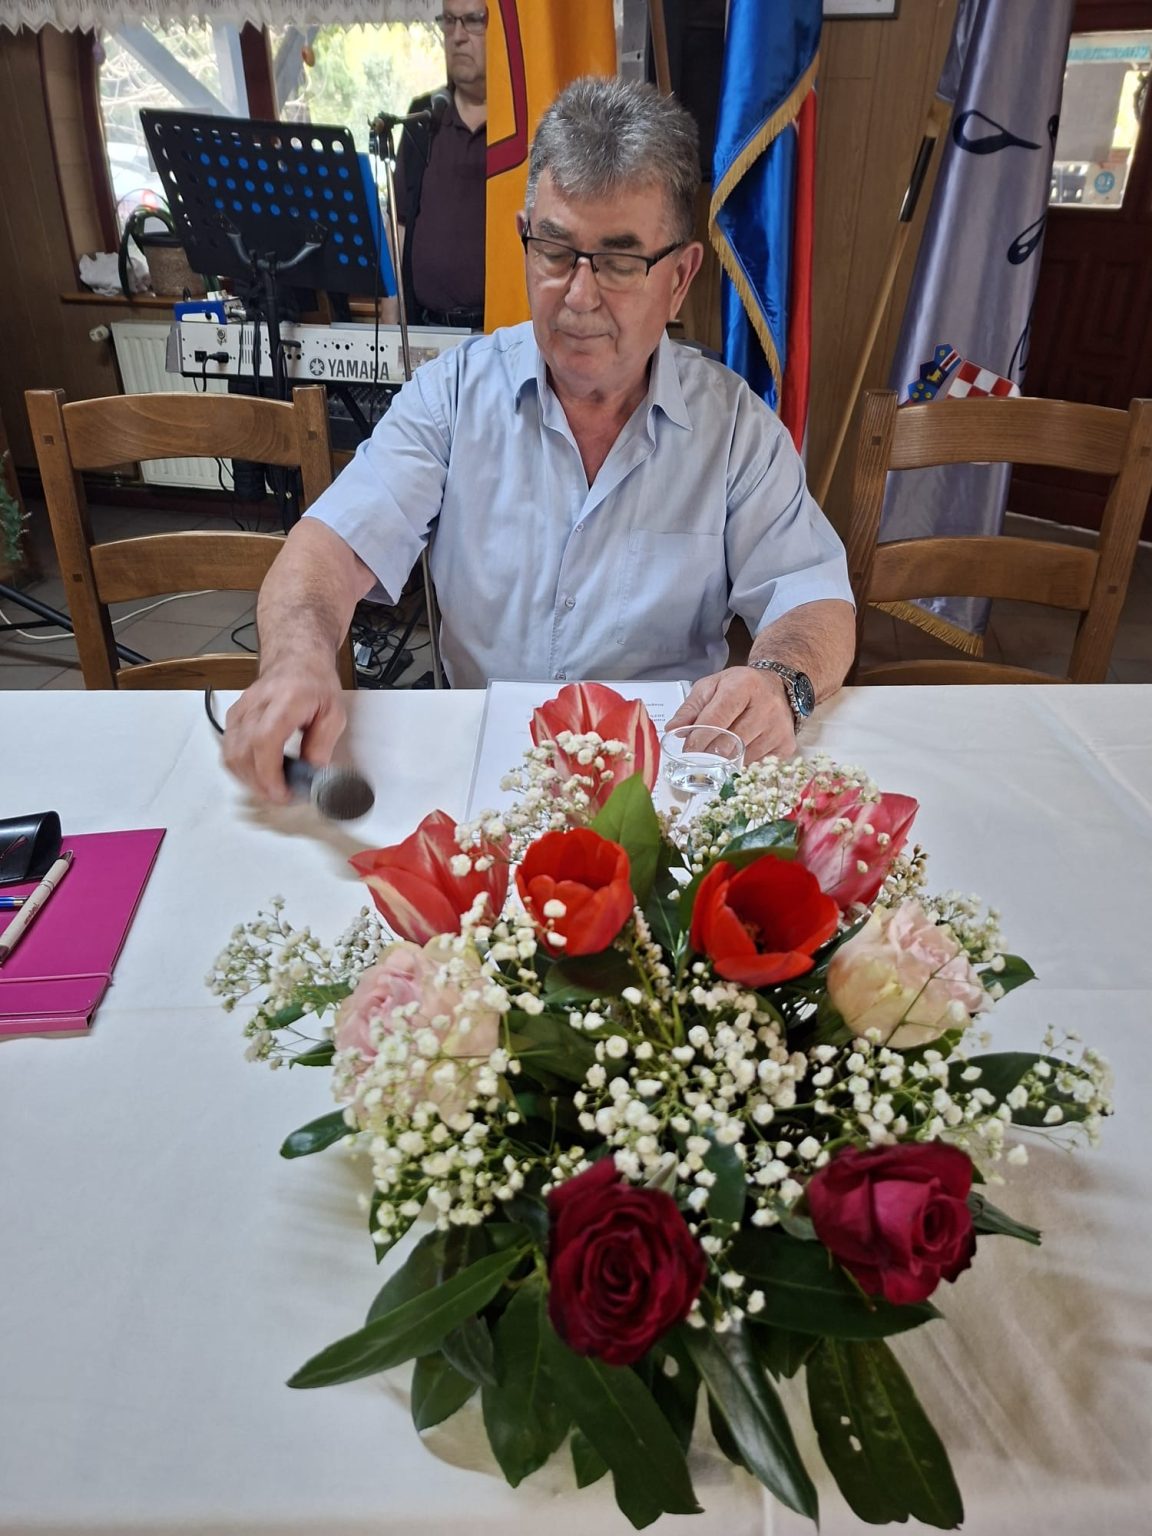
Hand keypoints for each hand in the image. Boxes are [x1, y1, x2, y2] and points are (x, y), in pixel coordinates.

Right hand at [222, 658, 347, 803]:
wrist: (296, 660)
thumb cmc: (314, 682)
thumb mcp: (334, 714)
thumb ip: (322, 746)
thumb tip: (311, 775)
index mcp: (284, 701)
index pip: (264, 741)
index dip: (268, 773)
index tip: (281, 792)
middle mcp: (256, 706)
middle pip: (242, 754)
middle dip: (261, 784)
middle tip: (282, 796)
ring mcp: (240, 712)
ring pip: (230, 756)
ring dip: (249, 780)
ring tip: (273, 787)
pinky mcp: (233, 719)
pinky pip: (229, 751)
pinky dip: (242, 769)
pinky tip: (260, 774)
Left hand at [666, 667, 795, 763]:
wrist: (778, 686)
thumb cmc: (740, 687)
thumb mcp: (712, 687)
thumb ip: (690, 708)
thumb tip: (673, 730)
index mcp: (744, 685)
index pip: (717, 718)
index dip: (699, 737)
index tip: (688, 749)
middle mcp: (766, 705)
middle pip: (731, 741)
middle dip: (710, 752)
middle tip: (700, 755)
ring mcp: (779, 727)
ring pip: (744, 757)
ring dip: (727, 759)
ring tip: (721, 750)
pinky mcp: (787, 744)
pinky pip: (758, 763)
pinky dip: (745, 763)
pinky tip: (742, 751)